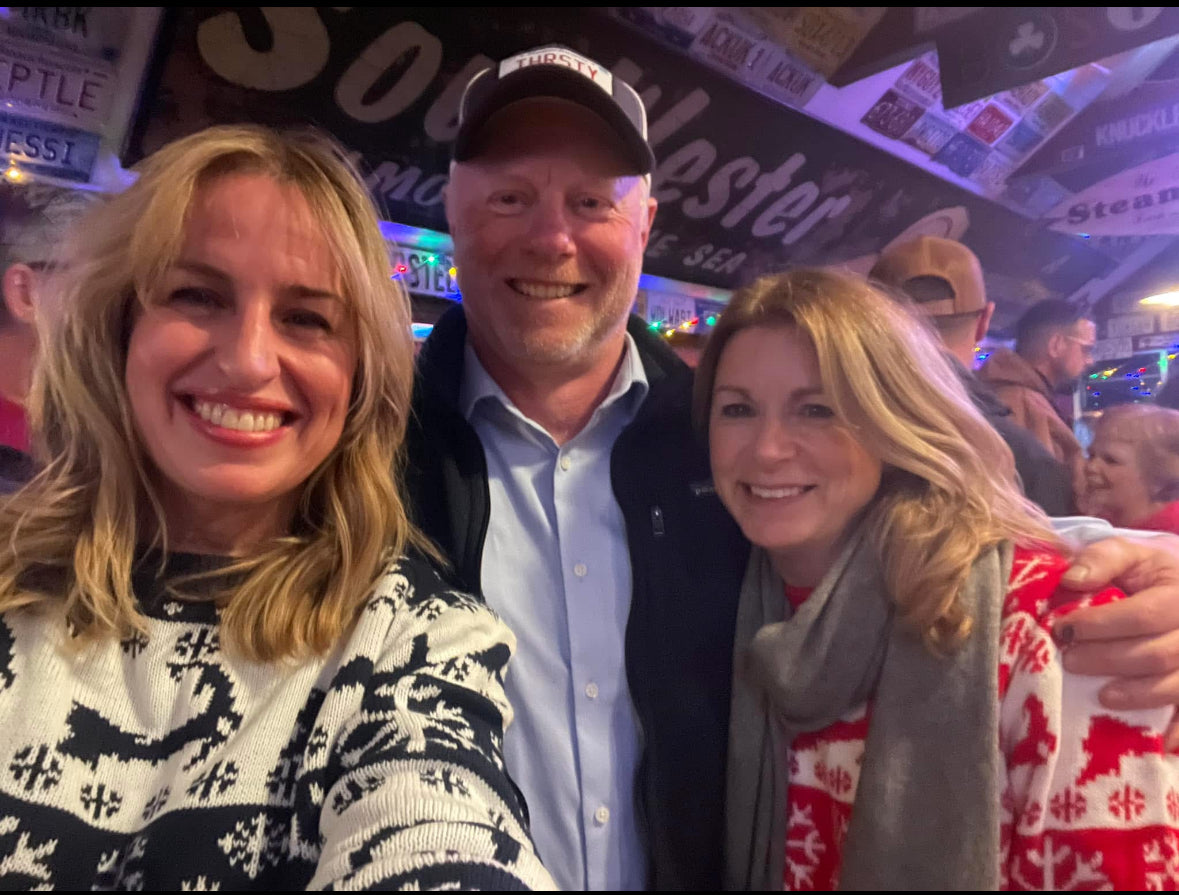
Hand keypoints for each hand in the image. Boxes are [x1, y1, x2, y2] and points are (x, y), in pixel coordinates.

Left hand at [1052, 534, 1178, 747]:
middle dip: (1110, 660)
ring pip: (1177, 685)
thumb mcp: (1129, 556)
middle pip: (1157, 654)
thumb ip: (1102, 559)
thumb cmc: (1148, 576)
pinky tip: (1163, 744)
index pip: (1144, 615)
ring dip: (1138, 694)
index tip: (1063, 629)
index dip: (1101, 624)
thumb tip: (1072, 579)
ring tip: (1103, 696)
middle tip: (1071, 661)